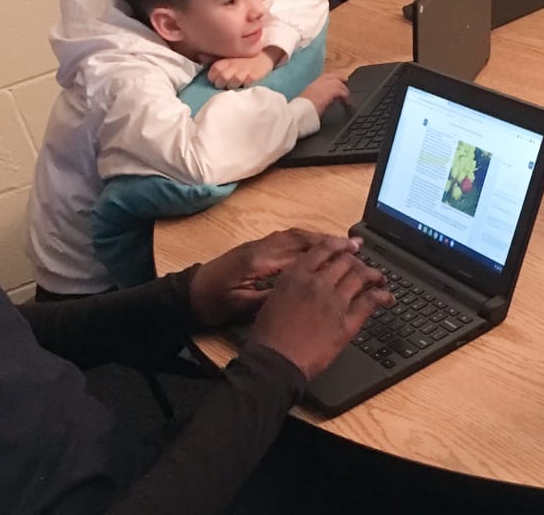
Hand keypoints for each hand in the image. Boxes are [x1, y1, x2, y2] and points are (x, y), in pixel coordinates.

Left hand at [188, 229, 359, 327]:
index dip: (327, 251)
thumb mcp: (243, 306)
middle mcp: (260, 248)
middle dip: (328, 240)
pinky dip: (303, 241)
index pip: (300, 252)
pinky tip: (316, 247)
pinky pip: (284, 240)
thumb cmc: (213, 303)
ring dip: (317, 237)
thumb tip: (301, 291)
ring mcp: (256, 246)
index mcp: (259, 261)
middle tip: (355, 244)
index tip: (351, 252)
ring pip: (293, 236)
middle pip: (300, 238)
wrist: (189, 294)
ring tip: (342, 243)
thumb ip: (271, 297)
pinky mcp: (253, 250)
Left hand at [207, 47, 283, 88]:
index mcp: (225, 60)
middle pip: (221, 79)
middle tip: (225, 83)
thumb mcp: (227, 56)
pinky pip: (245, 85)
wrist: (264, 56)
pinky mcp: (254, 76)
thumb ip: (213, 58)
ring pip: (232, 84)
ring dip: (232, 86)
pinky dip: (244, 86)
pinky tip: (245, 84)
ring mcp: (244, 71)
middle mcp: (233, 65)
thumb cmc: (242, 59)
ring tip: (235, 85)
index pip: (213, 72)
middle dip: (221, 84)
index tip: (216, 79)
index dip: (213, 78)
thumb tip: (199, 57)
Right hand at [248, 244, 391, 379]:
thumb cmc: (269, 333)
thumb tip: (304, 279)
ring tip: (380, 279)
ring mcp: (334, 301)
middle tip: (363, 266)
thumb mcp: (274, 297)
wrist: (277, 360)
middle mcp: (318, 283)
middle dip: (358, 261)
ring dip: (374, 276)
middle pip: (346, 261)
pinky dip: (382, 296)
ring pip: (361, 277)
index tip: (351, 245)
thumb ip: (292, 284)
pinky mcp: (347, 322)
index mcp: (297, 275)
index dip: (342, 244)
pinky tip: (387, 297)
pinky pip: (370, 302)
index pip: (324, 248)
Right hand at [297, 72, 349, 115]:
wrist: (300, 111)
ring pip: (338, 83)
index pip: (323, 77)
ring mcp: (324, 86)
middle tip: (345, 81)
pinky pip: (341, 91)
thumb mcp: (305, 102)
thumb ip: (312, 99)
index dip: (331, 78)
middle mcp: (317, 84)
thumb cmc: (301, 110)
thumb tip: (317, 102)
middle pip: (331, 76)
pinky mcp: (330, 91)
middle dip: (339, 78)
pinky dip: (345, 96)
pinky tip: (346, 102)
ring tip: (346, 96)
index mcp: (311, 86)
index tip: (335, 80)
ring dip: (343, 89)